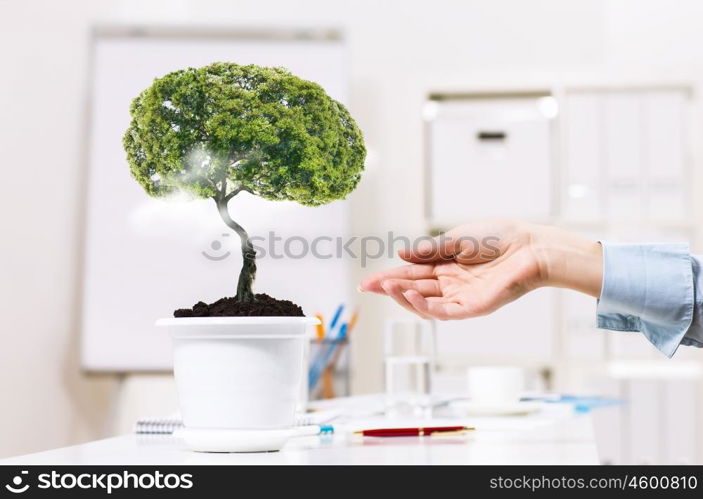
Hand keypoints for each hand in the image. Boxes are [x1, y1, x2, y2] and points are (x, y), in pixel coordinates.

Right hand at [359, 219, 601, 319]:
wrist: (530, 246)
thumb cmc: (500, 237)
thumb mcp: (457, 238)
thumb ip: (430, 249)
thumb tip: (401, 253)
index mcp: (446, 265)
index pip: (411, 273)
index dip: (389, 277)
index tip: (367, 281)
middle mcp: (451, 283)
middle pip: (414, 289)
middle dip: (389, 288)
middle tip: (367, 286)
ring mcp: (461, 297)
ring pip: (425, 304)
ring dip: (403, 297)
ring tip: (387, 287)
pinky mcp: (473, 307)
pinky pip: (444, 312)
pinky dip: (425, 307)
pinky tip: (410, 296)